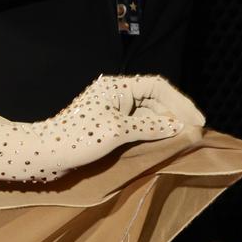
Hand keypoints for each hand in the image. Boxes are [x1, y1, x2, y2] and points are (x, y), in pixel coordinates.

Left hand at [81, 72, 204, 142]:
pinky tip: (163, 144)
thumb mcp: (117, 131)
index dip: (180, 102)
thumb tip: (177, 126)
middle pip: (154, 100)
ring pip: (146, 114)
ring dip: (164, 126)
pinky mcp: (106, 127)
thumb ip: (149, 127)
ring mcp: (110, 111)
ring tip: (183, 140)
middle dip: (174, 115)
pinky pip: (136, 126)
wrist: (44, 154)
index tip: (197, 120)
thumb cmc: (77, 138)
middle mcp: (115, 95)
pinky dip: (150, 133)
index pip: (157, 86)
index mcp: (116, 87)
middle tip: (194, 134)